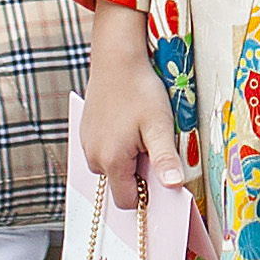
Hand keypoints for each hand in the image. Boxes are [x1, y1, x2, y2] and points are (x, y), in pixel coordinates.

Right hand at [72, 2, 174, 205]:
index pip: (127, 201)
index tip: (159, 169)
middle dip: (137, 173)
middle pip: (118, 185)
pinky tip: (127, 123)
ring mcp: (87, 145)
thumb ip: (165, 158)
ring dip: (127, 159)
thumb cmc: (140, 90)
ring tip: (140, 131)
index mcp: (111, 160)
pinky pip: (103, 152)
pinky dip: (117, 146)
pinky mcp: (86, 133)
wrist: (117, 59)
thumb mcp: (159, 125)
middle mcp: (93, 157)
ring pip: (111, 168)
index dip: (146, 192)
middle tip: (151, 144)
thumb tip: (174, 186)